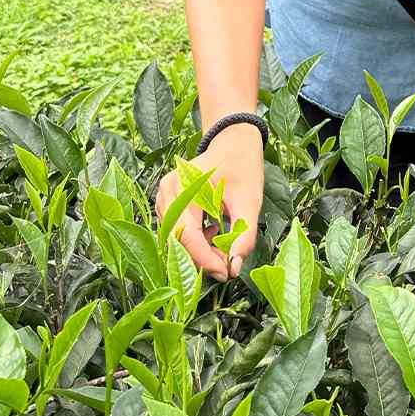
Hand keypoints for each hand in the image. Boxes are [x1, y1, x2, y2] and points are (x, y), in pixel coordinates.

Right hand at [154, 124, 265, 279]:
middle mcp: (167, 192)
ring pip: (175, 237)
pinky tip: (214, 232)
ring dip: (199, 250)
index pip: (186, 234)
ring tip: (224, 246)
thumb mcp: (250, 200)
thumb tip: (235, 266)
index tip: (225, 273)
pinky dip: (195, 239)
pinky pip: (176, 229)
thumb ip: (244, 233)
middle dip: (202, 257)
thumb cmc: (243, 166)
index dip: (204, 259)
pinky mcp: (168, 202)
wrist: (234, 142)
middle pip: (177, 239)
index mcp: (185, 187)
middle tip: (228, 264)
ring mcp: (164, 197)